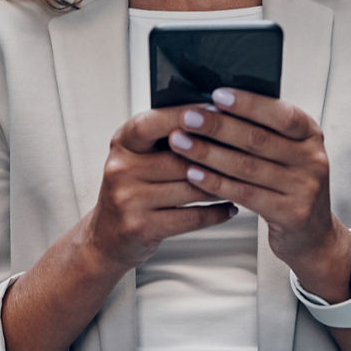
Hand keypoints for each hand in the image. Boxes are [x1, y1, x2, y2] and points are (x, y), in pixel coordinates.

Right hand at [84, 110, 236, 270]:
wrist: (104, 238)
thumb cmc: (131, 190)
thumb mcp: (137, 157)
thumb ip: (163, 138)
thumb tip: (211, 116)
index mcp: (122, 144)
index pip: (152, 123)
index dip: (184, 116)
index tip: (216, 112)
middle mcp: (121, 168)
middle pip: (180, 158)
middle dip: (216, 156)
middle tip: (245, 152)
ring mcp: (128, 200)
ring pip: (190, 188)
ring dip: (222, 185)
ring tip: (243, 180)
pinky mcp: (140, 227)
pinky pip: (190, 217)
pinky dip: (215, 213)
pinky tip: (229, 207)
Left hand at [166, 88, 350, 283]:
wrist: (312, 233)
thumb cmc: (289, 183)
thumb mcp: (289, 152)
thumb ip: (263, 129)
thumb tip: (215, 105)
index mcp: (311, 135)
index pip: (281, 113)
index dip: (248, 104)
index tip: (217, 95)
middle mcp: (312, 159)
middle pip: (258, 139)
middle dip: (218, 126)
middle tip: (188, 118)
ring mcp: (304, 188)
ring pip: (247, 167)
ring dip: (208, 153)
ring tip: (180, 143)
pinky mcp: (290, 214)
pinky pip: (244, 194)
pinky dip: (215, 182)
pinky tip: (194, 173)